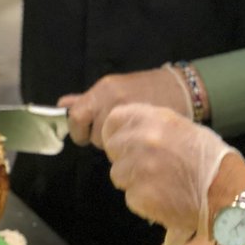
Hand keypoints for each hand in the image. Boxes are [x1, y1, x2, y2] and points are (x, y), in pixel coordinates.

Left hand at [59, 67, 192, 147]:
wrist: (182, 89)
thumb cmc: (146, 90)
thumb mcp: (114, 90)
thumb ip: (87, 100)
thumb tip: (62, 105)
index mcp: (104, 90)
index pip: (76, 117)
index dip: (79, 130)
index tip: (86, 134)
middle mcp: (114, 101)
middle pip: (93, 135)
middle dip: (100, 140)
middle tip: (117, 133)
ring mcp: (131, 116)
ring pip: (108, 146)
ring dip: (116, 147)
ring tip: (132, 137)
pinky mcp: (146, 131)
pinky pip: (124, 153)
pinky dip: (128, 154)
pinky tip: (138, 145)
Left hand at [102, 104, 237, 244]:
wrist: (227, 193)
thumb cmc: (211, 160)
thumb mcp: (183, 128)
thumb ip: (153, 126)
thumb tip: (129, 131)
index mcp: (154, 119)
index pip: (114, 120)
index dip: (116, 132)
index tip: (123, 142)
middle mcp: (142, 140)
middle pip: (113, 148)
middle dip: (124, 157)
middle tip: (146, 166)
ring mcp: (138, 169)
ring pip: (118, 174)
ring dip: (132, 180)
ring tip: (159, 183)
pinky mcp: (139, 195)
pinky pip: (130, 196)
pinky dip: (142, 200)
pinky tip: (163, 197)